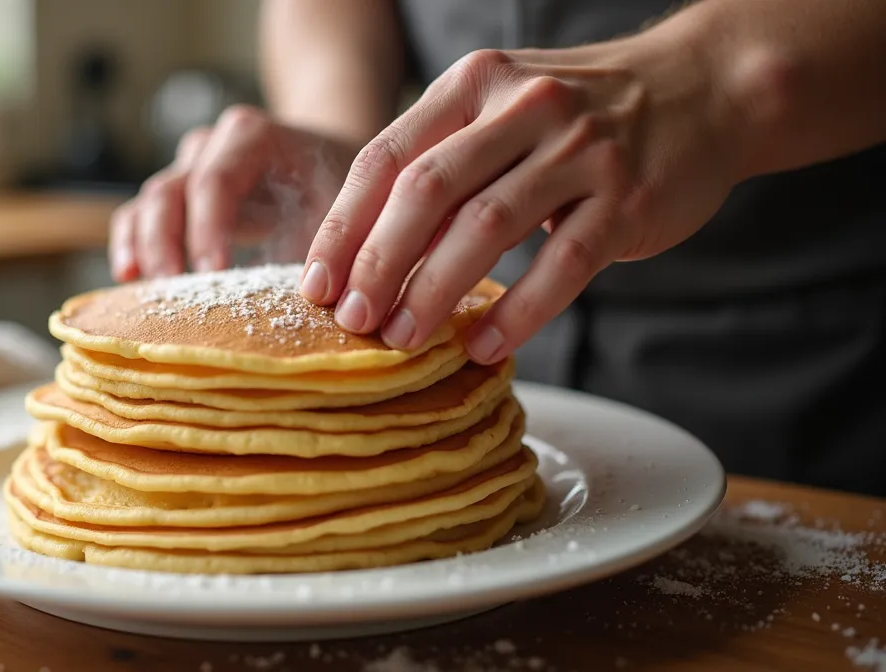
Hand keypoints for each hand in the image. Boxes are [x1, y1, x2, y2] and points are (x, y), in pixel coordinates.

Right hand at [110, 105, 357, 281]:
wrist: (328, 170)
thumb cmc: (337, 192)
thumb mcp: (344, 210)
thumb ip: (325, 244)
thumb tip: (312, 295)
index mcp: (253, 137)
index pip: (216, 180)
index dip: (208, 228)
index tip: (215, 273)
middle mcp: (211, 147)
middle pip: (171, 190)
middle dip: (166, 242)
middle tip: (174, 287)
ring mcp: (187, 170)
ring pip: (148, 203)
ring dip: (143, 247)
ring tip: (146, 289)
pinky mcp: (176, 199)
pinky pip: (138, 216)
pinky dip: (131, 244)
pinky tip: (129, 276)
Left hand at [298, 41, 743, 361]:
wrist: (704, 90)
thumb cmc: (580, 117)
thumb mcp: (501, 111)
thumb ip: (441, 163)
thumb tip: (365, 255)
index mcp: (473, 85)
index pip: (386, 157)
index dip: (344, 226)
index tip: (316, 284)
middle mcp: (522, 108)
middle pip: (427, 191)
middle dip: (378, 263)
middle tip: (352, 321)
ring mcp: (580, 151)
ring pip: (487, 228)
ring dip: (435, 292)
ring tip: (402, 341)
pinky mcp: (627, 199)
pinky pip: (561, 265)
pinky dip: (517, 313)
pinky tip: (482, 347)